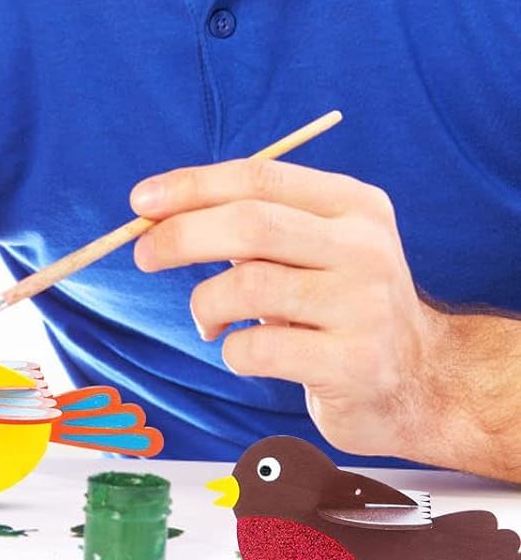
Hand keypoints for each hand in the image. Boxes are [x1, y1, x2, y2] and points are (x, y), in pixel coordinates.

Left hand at [130, 158, 440, 458]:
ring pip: (247, 286)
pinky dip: (230, 350)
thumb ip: (248, 222)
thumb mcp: (309, 245)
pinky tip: (242, 354)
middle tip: (142, 255)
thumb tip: (153, 211)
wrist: (420, 381)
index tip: (139, 202)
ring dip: (204, 303)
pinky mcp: (356, 364)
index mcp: (353, 203)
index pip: (258, 178)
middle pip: (250, 226)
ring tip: (207, 319)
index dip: (191, 186)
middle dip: (180, 236)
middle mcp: (366, 248)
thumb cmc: (335, 301)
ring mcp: (366, 307)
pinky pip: (258, 349)